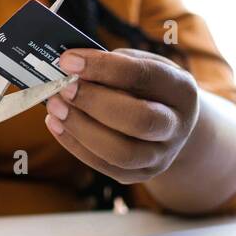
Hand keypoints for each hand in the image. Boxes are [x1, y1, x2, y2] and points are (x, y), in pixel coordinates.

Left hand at [44, 48, 199, 184]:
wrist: (172, 122)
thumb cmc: (148, 86)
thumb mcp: (142, 64)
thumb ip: (114, 64)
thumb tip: (71, 67)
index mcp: (181, 89)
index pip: (143, 76)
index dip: (103, 67)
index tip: (69, 60)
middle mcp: (177, 126)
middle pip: (139, 120)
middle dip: (95, 103)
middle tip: (64, 88)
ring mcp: (161, 156)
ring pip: (121, 152)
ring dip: (80, 128)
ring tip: (54, 106)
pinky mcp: (141, 174)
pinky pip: (105, 166)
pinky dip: (75, 145)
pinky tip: (56, 124)